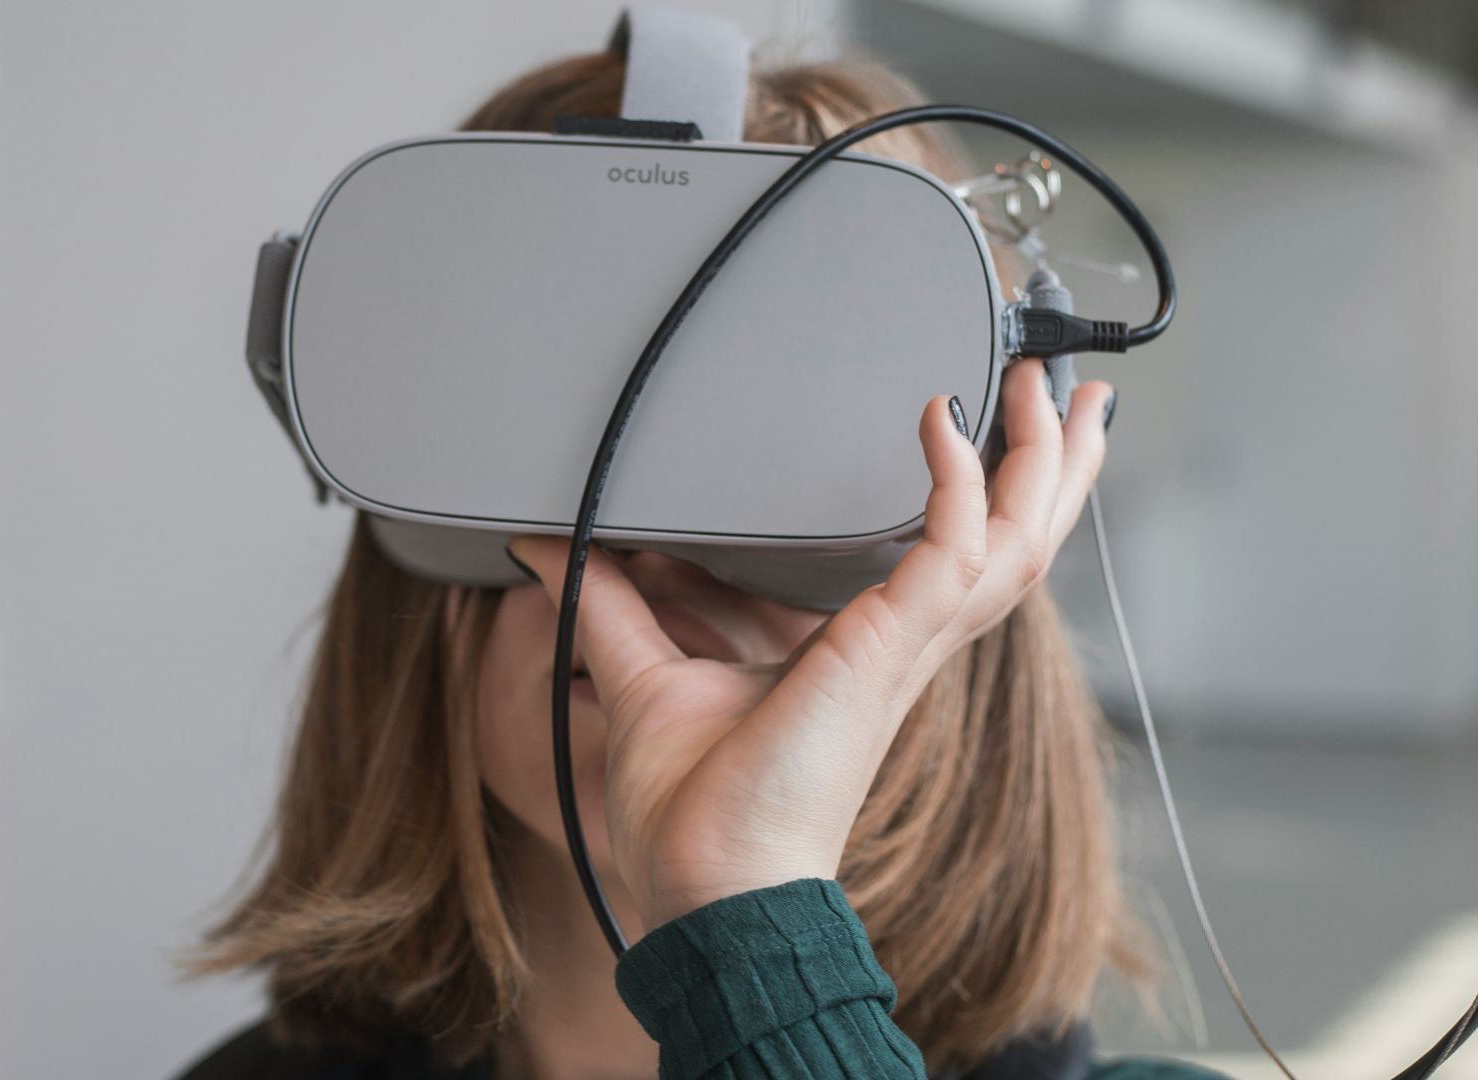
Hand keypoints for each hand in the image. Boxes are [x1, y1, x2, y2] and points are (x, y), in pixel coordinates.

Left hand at [506, 359, 1113, 930]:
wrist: (709, 889)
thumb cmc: (694, 815)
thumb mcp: (645, 676)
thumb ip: (606, 603)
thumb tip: (544, 547)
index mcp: (872, 649)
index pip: (962, 557)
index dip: (993, 492)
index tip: (990, 422)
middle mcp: (907, 645)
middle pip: (1018, 541)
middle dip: (1050, 463)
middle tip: (1068, 388)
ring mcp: (906, 648)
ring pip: (1015, 541)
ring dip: (1039, 461)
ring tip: (1053, 388)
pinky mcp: (888, 651)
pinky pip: (951, 551)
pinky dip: (956, 485)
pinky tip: (939, 424)